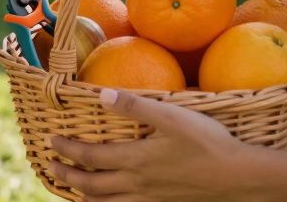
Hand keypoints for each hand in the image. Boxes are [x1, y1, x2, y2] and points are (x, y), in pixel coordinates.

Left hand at [48, 89, 262, 200]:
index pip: (90, 157)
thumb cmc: (207, 142)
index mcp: (135, 159)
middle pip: (91, 184)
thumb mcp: (172, 116)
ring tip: (71, 189)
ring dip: (83, 194)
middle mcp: (137, 183)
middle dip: (67, 175)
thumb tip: (100, 95)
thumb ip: (136, 106)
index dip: (67, 150)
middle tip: (49, 167)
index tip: (51, 141)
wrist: (237, 177)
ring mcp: (149, 198)